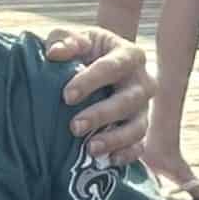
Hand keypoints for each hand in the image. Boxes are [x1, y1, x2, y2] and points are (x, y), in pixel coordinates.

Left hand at [43, 28, 153, 163]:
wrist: (101, 64)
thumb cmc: (85, 50)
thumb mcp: (75, 38)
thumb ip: (65, 40)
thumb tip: (54, 53)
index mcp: (129, 55)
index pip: (112, 67)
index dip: (90, 81)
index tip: (66, 96)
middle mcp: (143, 82)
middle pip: (128, 100)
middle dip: (101, 115)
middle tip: (74, 127)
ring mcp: (144, 108)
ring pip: (138, 127)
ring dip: (115, 140)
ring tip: (91, 149)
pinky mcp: (141, 128)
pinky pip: (140, 145)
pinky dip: (127, 155)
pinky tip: (108, 160)